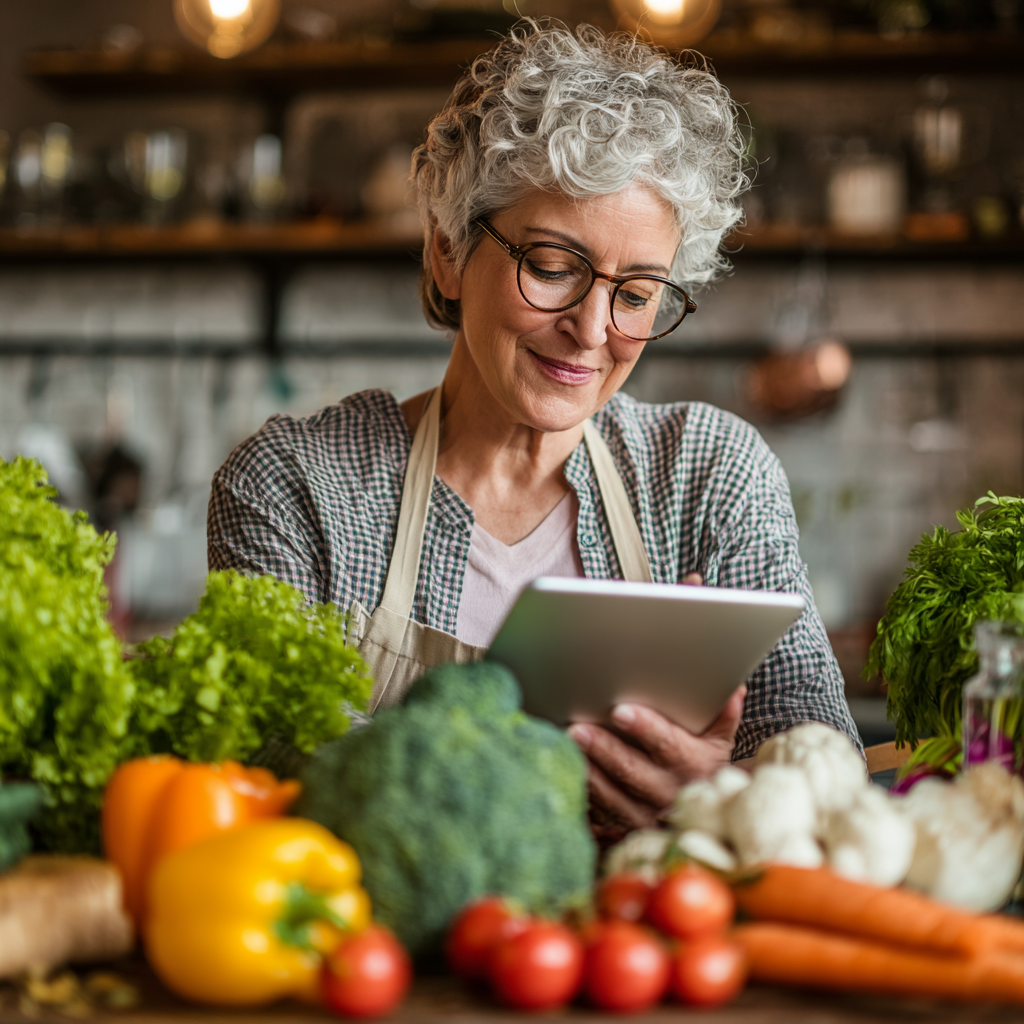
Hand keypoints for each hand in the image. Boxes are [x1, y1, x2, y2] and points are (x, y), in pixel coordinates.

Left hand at [569, 686, 746, 845]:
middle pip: (631, 771)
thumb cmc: (702, 769)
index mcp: (692, 767)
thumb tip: (733, 687)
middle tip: (577, 728)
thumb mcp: (718, 744)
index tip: (620, 711)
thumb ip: (722, 715)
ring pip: (608, 795)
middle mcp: (667, 793)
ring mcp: (642, 815)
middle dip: (603, 749)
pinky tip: (561, 774)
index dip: (645, 728)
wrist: (700, 824)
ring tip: (563, 746)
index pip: (668, 745)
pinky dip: (579, 793)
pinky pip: (595, 813)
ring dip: (585, 770)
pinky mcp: (620, 829)